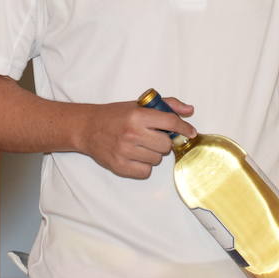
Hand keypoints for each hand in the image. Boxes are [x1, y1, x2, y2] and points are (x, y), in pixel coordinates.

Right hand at [77, 97, 194, 178]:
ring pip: (157, 160)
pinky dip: (144, 166)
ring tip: (141, 145)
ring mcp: (125, 151)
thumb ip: (166, 105)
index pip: (170, 122)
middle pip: (166, 145)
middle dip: (163, 142)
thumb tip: (189, 110)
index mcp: (138, 115)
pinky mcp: (120, 166)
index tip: (190, 132)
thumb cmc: (115, 115)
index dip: (184, 128)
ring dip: (153, 154)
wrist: (88, 128)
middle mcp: (132, 133)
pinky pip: (145, 172)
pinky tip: (136, 156)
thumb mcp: (139, 105)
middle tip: (153, 137)